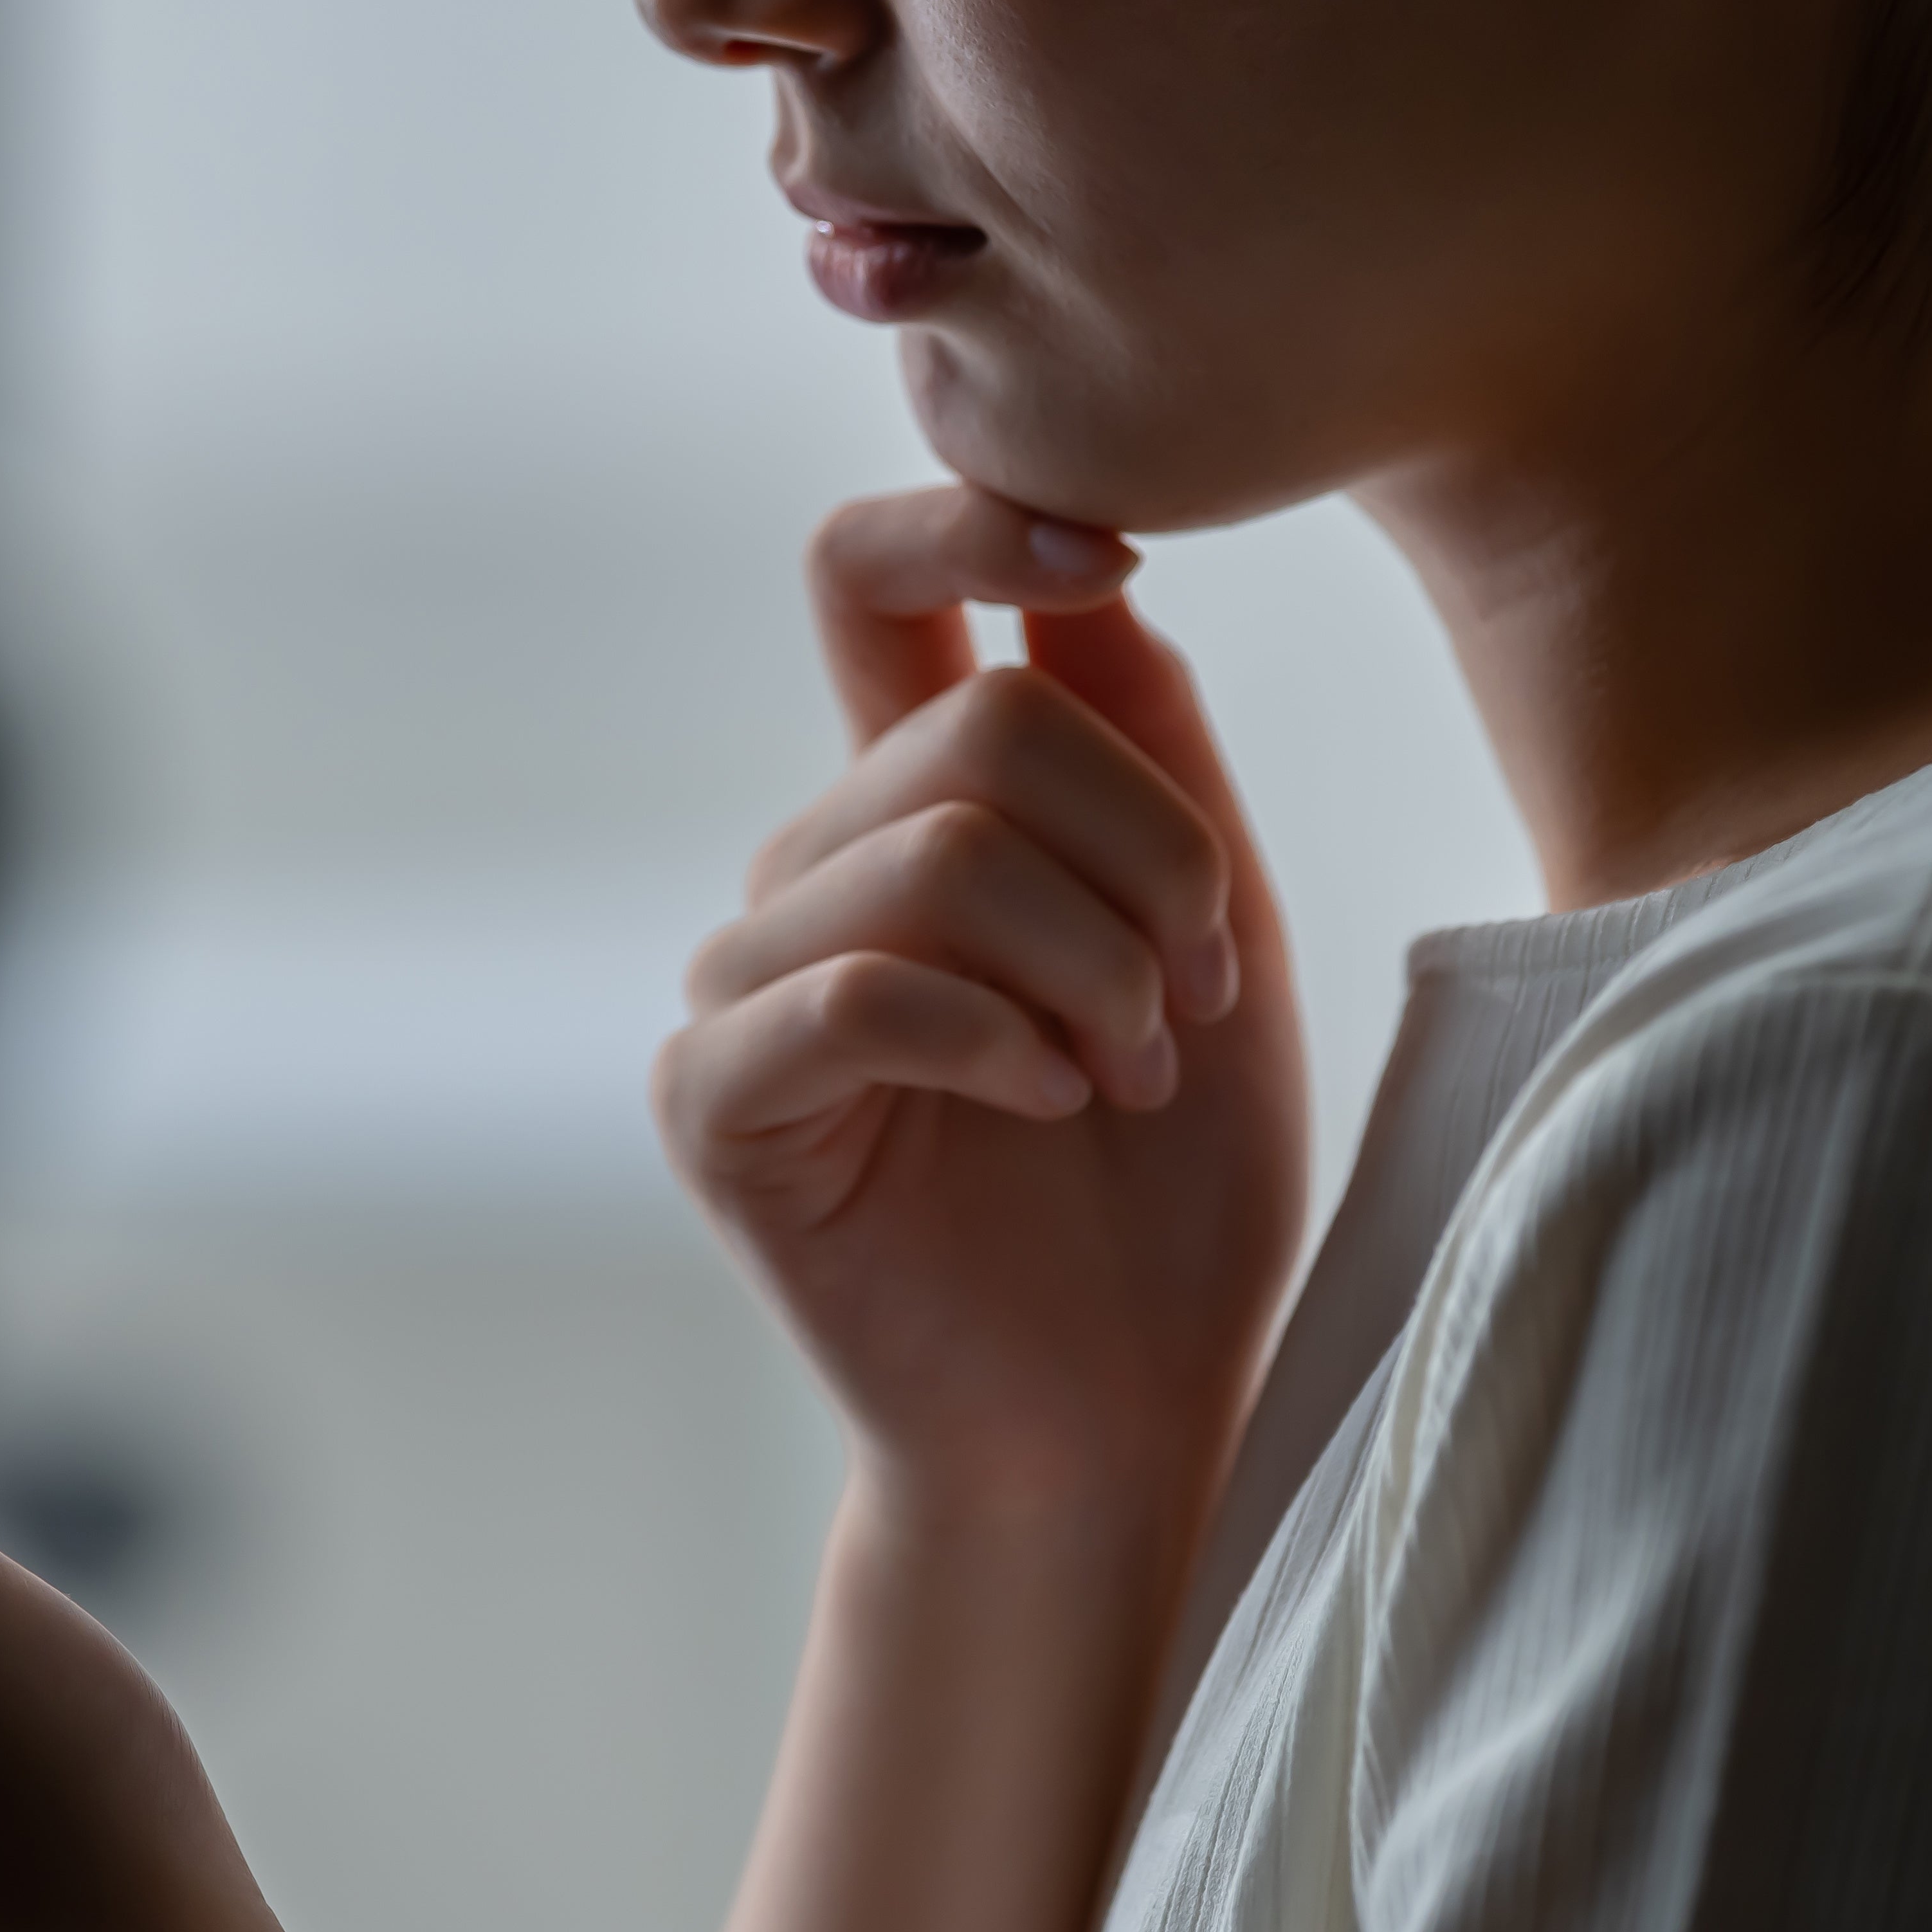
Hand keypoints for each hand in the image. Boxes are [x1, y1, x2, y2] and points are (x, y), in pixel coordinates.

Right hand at [657, 488, 1311, 1518]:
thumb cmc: (1174, 1194)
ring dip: (1089, 968)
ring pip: (930, 856)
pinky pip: (855, 991)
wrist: (1117, 1412)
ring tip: (1130, 1075)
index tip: (1104, 552)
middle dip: (1142, 858)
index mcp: (913, 810)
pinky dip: (995, 1039)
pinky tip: (1055, 1106)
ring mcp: (744, 984)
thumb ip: (1154, 759)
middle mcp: (809, 874)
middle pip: (977, 733)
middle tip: (1187, 999)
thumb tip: (1091, 581)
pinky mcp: (716, 1102)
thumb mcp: (1215, 939)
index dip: (969, 519)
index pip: (871, 585)